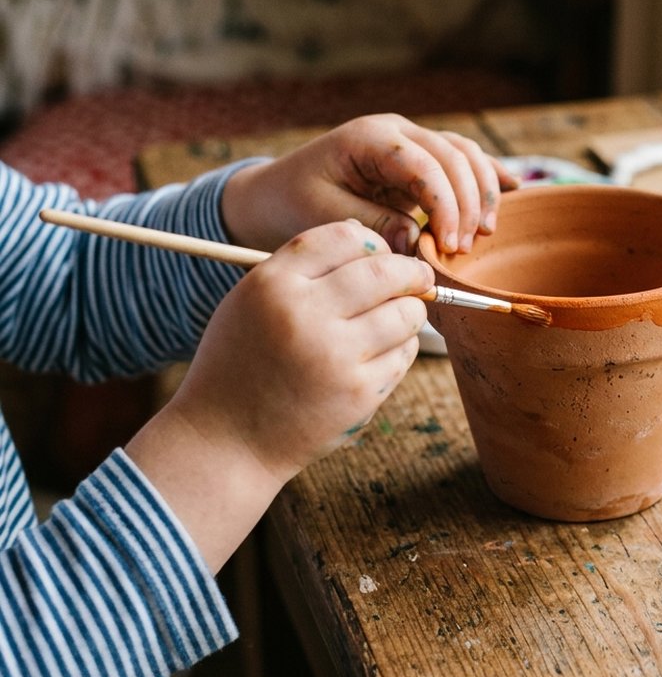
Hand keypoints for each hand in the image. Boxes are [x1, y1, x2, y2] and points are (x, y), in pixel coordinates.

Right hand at [126, 220, 431, 569]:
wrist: (225, 439)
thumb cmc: (242, 363)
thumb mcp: (251, 302)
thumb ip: (302, 270)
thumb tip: (377, 245)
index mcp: (273, 284)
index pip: (346, 236)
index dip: (373, 243)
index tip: (381, 254)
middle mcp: (305, 314)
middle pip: (386, 271)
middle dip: (412, 272)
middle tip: (419, 279)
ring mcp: (336, 355)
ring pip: (406, 313)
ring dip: (411, 311)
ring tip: (400, 316)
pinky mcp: (359, 392)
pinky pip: (403, 354)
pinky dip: (401, 347)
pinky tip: (382, 351)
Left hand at [220, 114, 519, 255]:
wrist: (272, 195)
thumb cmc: (291, 204)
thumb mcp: (322, 218)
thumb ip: (371, 225)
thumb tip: (415, 240)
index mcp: (369, 138)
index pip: (425, 165)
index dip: (446, 206)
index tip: (450, 246)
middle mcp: (396, 133)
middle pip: (454, 156)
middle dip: (469, 203)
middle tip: (466, 248)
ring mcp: (411, 143)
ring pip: (465, 154)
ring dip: (482, 193)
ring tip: (483, 234)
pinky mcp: (420, 161)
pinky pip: (463, 160)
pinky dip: (487, 175)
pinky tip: (513, 189)